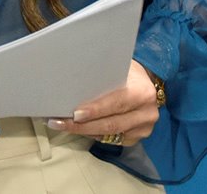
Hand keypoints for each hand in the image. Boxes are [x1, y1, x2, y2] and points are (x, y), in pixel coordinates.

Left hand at [46, 60, 161, 145]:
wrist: (147, 84)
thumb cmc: (128, 72)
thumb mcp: (121, 66)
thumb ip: (105, 75)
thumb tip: (73, 80)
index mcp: (143, 92)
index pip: (116, 103)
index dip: (95, 110)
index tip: (75, 114)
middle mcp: (146, 113)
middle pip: (110, 124)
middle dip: (81, 125)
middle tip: (59, 122)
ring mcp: (143, 128)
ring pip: (108, 135)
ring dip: (83, 131)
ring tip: (62, 125)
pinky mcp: (136, 138)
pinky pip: (110, 139)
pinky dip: (93, 134)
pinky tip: (78, 129)